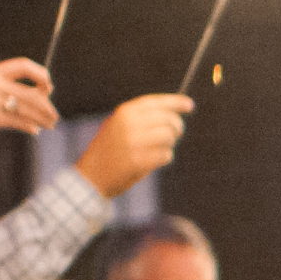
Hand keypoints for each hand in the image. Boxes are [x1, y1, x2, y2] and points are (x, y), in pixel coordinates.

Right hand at [74, 92, 190, 196]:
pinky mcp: (139, 161)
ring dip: (169, 144)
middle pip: (168, 119)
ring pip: (169, 136)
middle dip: (177, 127)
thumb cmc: (109, 151)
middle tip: (176, 134)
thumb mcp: (118, 125)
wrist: (91, 176)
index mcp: (124, 112)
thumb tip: (173, 112)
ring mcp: (134, 142)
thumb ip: (140, 118)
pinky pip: (166, 155)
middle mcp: (129, 124)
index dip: (176, 102)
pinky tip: (154, 160)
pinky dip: (164, 158)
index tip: (189, 105)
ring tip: (159, 148)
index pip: (157, 102)